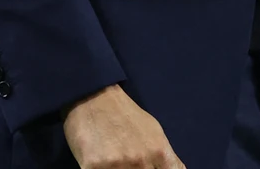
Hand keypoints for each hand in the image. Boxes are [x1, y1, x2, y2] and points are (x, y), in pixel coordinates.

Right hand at [62, 84, 186, 168]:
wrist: (94, 98)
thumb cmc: (125, 115)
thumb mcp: (154, 131)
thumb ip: (167, 157)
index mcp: (159, 151)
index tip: (152, 167)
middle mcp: (140, 160)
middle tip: (129, 160)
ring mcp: (117, 165)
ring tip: (114, 160)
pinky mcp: (92, 167)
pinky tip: (99, 161)